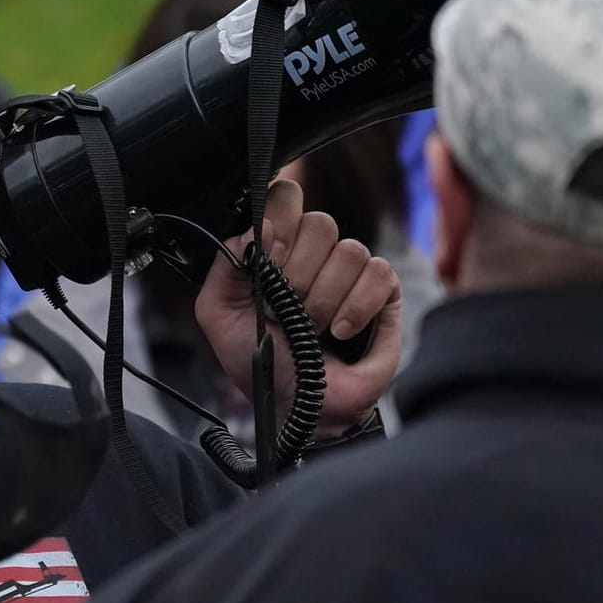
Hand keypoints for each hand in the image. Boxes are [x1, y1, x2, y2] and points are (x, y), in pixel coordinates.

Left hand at [193, 179, 401, 436]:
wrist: (299, 405)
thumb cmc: (261, 359)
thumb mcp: (218, 314)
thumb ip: (224, 266)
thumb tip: (255, 231)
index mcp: (277, 247)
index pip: (285, 198)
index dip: (279, 221)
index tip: (268, 259)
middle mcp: (315, 252)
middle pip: (319, 222)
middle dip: (298, 273)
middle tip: (288, 306)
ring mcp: (351, 270)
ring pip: (350, 249)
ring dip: (324, 298)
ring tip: (312, 328)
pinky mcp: (384, 292)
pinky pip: (379, 273)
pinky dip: (356, 307)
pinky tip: (340, 332)